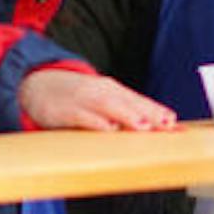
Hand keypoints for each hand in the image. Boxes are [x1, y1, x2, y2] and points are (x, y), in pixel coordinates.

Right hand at [19, 70, 177, 131]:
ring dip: (127, 115)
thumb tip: (151, 129)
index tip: (177, 125)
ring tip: (143, 125)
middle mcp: (100, 92)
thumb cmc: (74, 96)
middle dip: (149, 114)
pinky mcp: (63, 110)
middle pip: (129, 102)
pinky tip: (108, 129)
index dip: (158, 112)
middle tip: (167, 125)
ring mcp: (82, 99)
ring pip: (108, 106)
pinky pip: (81, 116)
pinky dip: (95, 121)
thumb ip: (123, 113)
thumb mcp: (100, 100)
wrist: (35, 84)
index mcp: (112, 90)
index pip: (139, 101)